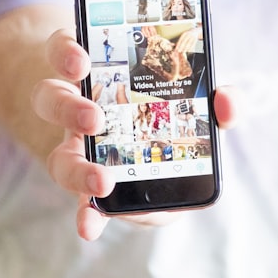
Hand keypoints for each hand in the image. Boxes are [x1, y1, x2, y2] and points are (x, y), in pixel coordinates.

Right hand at [31, 29, 239, 240]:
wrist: (160, 161)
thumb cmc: (175, 116)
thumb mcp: (199, 101)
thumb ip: (219, 99)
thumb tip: (225, 102)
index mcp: (99, 74)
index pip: (67, 51)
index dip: (66, 51)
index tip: (81, 60)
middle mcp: (78, 109)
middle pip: (52, 100)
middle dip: (70, 108)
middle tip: (96, 118)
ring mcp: (79, 153)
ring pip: (57, 155)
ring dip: (77, 168)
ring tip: (103, 180)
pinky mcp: (91, 189)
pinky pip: (80, 202)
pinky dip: (87, 214)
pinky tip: (91, 226)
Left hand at [174, 27, 199, 54]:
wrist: (196, 31)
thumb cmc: (188, 35)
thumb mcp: (184, 36)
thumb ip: (181, 40)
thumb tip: (176, 45)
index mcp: (184, 34)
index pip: (181, 39)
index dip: (178, 44)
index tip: (176, 48)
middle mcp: (188, 34)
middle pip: (184, 41)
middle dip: (181, 46)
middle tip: (179, 51)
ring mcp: (192, 37)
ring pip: (189, 43)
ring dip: (186, 48)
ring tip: (183, 52)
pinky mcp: (195, 39)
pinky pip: (193, 44)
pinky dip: (191, 48)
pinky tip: (189, 51)